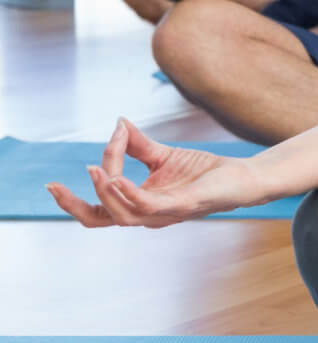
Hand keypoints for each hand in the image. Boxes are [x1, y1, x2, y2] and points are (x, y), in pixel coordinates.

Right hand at [46, 118, 262, 228]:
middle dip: (73, 205)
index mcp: (140, 205)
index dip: (101, 169)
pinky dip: (130, 194)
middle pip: (100, 219)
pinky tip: (118, 179)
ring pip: (122, 215)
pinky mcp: (183, 206)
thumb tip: (118, 123)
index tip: (112, 137)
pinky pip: (149, 207)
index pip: (104, 198)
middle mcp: (148, 215)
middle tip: (52, 187)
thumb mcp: (163, 155)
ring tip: (94, 171)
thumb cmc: (203, 172)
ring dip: (105, 193)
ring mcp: (165, 214)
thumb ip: (138, 144)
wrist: (241, 177)